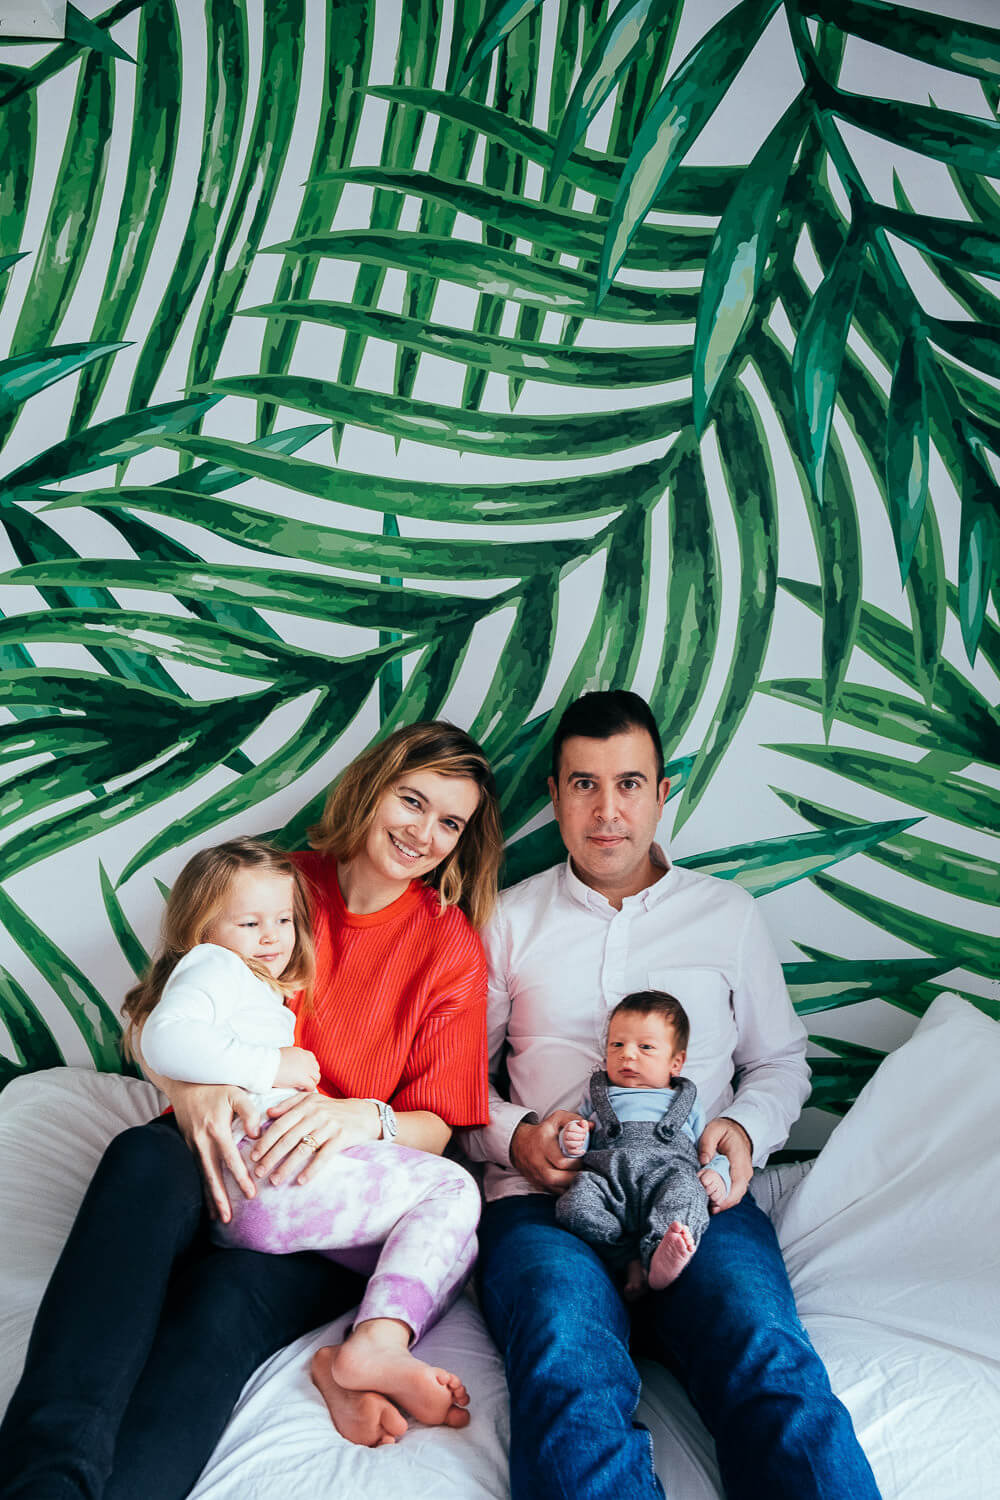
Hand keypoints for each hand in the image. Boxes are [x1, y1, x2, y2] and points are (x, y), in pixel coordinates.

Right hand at [166, 1081, 260, 1222]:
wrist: (184, 1082)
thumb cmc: (215, 1086)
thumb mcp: (236, 1093)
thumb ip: (249, 1113)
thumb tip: (258, 1136)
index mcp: (216, 1129)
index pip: (230, 1160)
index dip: (241, 1179)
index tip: (251, 1195)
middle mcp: (201, 1141)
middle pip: (212, 1176)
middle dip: (220, 1199)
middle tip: (228, 1219)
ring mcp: (192, 1145)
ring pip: (201, 1177)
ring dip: (209, 1198)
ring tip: (218, 1217)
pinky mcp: (187, 1145)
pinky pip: (195, 1170)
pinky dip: (201, 1186)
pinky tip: (206, 1199)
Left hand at [251, 1092, 380, 1185]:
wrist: (365, 1114)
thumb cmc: (334, 1109)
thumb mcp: (312, 1100)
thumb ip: (290, 1104)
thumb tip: (268, 1113)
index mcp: (306, 1105)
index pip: (280, 1125)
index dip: (265, 1141)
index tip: (253, 1156)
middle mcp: (316, 1114)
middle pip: (288, 1139)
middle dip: (271, 1157)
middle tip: (258, 1172)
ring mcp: (329, 1126)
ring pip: (302, 1149)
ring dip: (286, 1167)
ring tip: (275, 1181)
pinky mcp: (341, 1137)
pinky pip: (323, 1156)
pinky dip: (311, 1170)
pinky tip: (301, 1181)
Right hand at [274, 1045, 319, 1091]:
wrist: (266, 1065)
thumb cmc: (270, 1061)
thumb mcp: (284, 1053)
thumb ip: (291, 1057)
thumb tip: (290, 1062)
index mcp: (301, 1052)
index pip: (311, 1059)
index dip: (309, 1067)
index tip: (306, 1073)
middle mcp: (306, 1059)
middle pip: (316, 1068)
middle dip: (312, 1075)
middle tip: (308, 1081)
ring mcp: (306, 1069)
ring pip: (316, 1077)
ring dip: (313, 1082)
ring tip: (306, 1087)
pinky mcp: (303, 1079)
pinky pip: (311, 1086)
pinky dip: (309, 1089)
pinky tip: (303, 1091)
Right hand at [509, 1111, 583, 1194]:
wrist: (518, 1143)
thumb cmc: (542, 1131)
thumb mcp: (556, 1119)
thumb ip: (573, 1120)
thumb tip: (591, 1126)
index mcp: (543, 1145)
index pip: (562, 1162)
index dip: (576, 1163)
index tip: (584, 1158)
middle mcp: (538, 1162)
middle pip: (558, 1178)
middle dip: (575, 1177)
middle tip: (585, 1170)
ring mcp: (536, 1175)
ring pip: (555, 1188)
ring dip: (570, 1185)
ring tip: (581, 1177)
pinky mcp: (537, 1183)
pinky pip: (553, 1192)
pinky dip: (564, 1189)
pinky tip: (571, 1182)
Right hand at [559, 1118, 591, 1157]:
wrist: (573, 1136)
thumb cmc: (578, 1130)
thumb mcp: (581, 1125)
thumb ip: (584, 1123)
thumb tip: (584, 1123)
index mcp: (568, 1127)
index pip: (571, 1127)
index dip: (579, 1129)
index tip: (585, 1131)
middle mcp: (566, 1135)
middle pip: (570, 1135)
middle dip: (579, 1136)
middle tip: (584, 1136)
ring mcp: (566, 1142)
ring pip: (570, 1144)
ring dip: (578, 1144)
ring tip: (583, 1142)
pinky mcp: (568, 1149)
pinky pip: (572, 1152)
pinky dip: (578, 1152)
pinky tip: (583, 1151)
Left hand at [698, 1117, 752, 1211]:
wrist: (737, 1131)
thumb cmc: (725, 1131)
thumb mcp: (713, 1129)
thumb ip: (707, 1144)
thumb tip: (703, 1161)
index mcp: (739, 1158)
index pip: (738, 1183)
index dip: (727, 1197)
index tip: (714, 1203)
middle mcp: (745, 1170)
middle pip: (736, 1194)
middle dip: (722, 1203)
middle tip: (705, 1206)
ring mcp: (743, 1176)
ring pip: (735, 1196)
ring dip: (722, 1202)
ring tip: (706, 1205)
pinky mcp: (739, 1180)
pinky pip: (733, 1193)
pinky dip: (723, 1199)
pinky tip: (711, 1201)